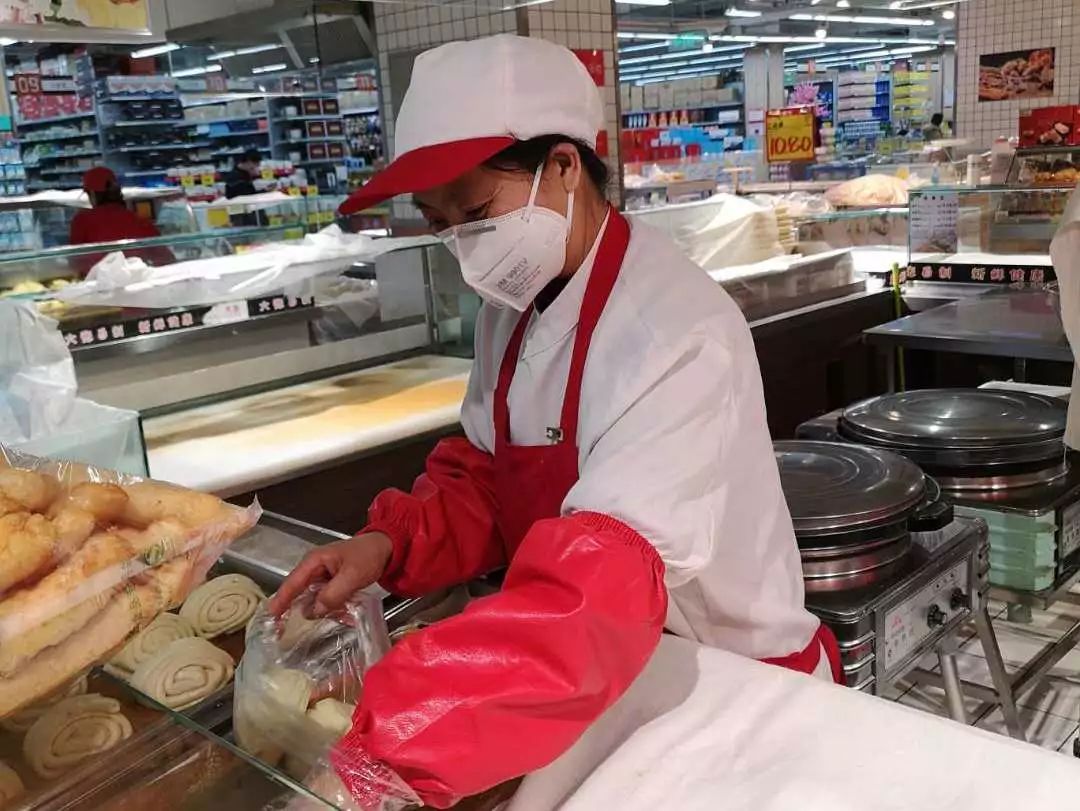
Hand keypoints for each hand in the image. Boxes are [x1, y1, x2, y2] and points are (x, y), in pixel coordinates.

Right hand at [269, 533, 392, 616]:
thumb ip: (333, 593)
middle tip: (285, 632)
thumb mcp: (353, 575)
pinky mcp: (332, 583)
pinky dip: (329, 608)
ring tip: (320, 623)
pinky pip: (325, 599)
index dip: (280, 601)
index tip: (270, 618)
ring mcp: (323, 576)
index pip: (291, 583)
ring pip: (312, 599)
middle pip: (298, 592)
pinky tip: (339, 616)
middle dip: (294, 611)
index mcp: (314, 562)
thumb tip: (314, 612)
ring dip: (317, 611)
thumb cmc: (368, 556)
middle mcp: (314, 569)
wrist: (388, 548)